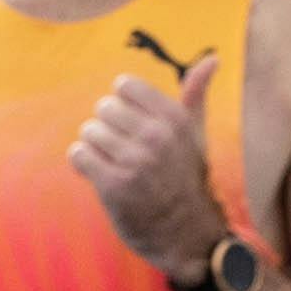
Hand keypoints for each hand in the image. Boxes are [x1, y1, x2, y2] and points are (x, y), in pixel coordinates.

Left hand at [70, 54, 226, 279]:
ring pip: (89, 131)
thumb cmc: (186, 179)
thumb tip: (212, 57)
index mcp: (174, 117)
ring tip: (115, 165)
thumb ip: (197, 94)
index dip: (123, 107)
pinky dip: (83, 164)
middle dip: (109, 129)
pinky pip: (79, 155)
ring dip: (96, 148)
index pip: (124, 86)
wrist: (186, 233)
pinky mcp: (114, 185)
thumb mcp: (196, 134)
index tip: (135, 128)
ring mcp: (135, 161)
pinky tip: (101, 175)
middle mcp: (157, 136)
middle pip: (104, 108)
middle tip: (126, 153)